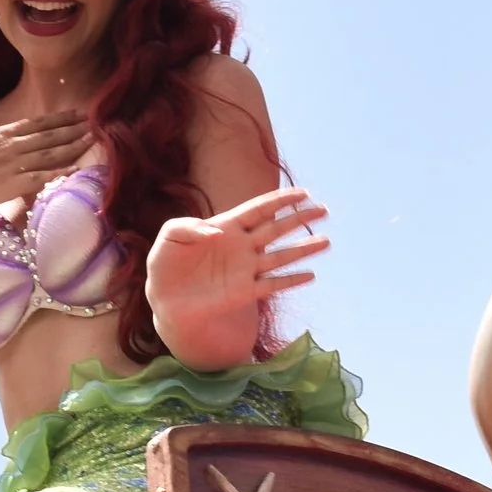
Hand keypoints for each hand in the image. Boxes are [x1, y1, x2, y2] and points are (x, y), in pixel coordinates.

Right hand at [0, 107, 91, 223]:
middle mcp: (8, 146)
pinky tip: (75, 169)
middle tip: (94, 122)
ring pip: (48, 153)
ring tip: (91, 140)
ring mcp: (10, 165)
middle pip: (47, 136)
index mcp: (1, 135)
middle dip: (72, 128)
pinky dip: (59, 172)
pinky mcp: (10, 184)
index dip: (59, 118)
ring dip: (72, 146)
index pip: (36, 123)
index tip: (77, 113)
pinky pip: (40, 177)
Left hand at [144, 186, 327, 333]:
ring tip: (326, 242)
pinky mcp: (243, 292)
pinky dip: (290, 280)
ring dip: (303, 249)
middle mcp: (242, 246)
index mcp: (227, 226)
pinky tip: (310, 276)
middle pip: (276, 229)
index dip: (281, 200)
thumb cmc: (166, 264)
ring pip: (280, 256)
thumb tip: (216, 233)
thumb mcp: (168, 237)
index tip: (304, 193)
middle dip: (300, 219)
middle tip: (324, 210)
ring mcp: (245, 269)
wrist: (165, 298)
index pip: (259, 209)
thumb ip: (186, 227)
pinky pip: (271, 285)